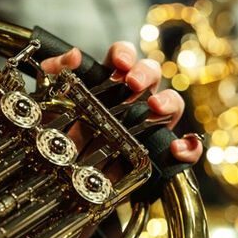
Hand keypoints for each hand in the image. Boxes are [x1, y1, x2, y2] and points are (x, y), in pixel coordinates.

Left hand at [40, 41, 202, 162]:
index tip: (119, 62)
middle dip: (145, 73)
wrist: (65, 183)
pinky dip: (189, 146)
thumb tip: (73, 56)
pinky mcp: (158, 155)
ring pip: (172, 104)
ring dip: (169, 101)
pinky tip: (177, 148)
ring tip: (156, 107)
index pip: (123, 57)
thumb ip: (54, 73)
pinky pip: (185, 148)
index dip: (124, 54)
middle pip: (151, 74)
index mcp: (109, 83)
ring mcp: (149, 126)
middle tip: (133, 82)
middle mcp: (133, 100)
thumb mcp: (49, 103)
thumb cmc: (61, 137)